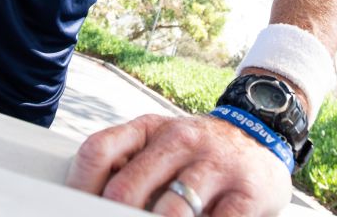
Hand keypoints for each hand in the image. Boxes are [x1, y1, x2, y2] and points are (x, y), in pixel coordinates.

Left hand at [67, 114, 291, 216]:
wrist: (262, 134)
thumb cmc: (199, 151)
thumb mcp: (159, 144)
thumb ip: (126, 165)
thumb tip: (87, 200)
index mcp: (149, 129)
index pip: (98, 151)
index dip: (79, 188)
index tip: (74, 210)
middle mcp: (180, 140)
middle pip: (126, 189)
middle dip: (114, 216)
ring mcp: (215, 165)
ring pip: (171, 211)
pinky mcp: (248, 192)